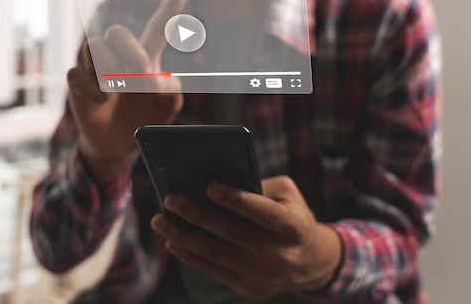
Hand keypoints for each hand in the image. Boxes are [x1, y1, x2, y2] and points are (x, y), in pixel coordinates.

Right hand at [67, 0, 188, 178]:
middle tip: (143, 75)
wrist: (118, 144)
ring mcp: (95, 67)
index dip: (168, 10)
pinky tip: (102, 101)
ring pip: (95, 47)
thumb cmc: (144, 118)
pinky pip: (77, 73)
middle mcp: (119, 56)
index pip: (156, 30)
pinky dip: (92, 88)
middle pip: (117, 32)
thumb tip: (159, 79)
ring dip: (110, 70)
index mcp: (146, 58)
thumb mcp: (167, 108)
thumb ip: (171, 92)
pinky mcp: (77, 82)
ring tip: (118, 90)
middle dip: (131, 52)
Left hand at [151, 176, 342, 299]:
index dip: (236, 199)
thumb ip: (257, 185)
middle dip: (196, 214)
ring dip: (183, 235)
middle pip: (230, 231)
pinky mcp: (249, 288)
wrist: (309, 261)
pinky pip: (213, 269)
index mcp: (292, 226)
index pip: (263, 212)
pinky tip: (172, 240)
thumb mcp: (287, 195)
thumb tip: (213, 182)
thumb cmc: (290, 215)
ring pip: (215, 252)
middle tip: (170, 199)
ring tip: (160, 220)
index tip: (209, 185)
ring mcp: (263, 274)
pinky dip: (190, 254)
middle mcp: (279, 254)